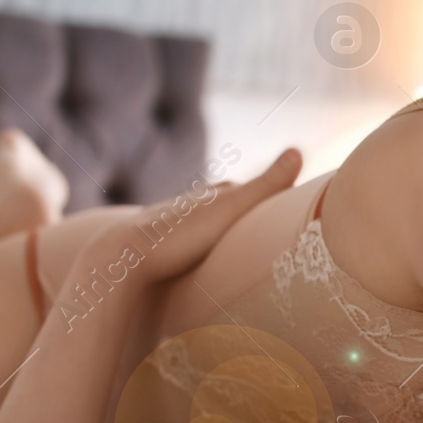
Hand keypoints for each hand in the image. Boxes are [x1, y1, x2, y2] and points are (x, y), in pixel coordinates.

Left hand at [85, 149, 302, 286]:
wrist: (122, 259)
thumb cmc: (181, 233)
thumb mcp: (232, 207)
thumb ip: (266, 185)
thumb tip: (299, 150)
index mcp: (205, 197)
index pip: (235, 189)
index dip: (255, 194)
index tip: (273, 201)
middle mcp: (184, 210)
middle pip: (212, 208)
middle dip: (230, 214)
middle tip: (249, 223)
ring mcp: (164, 233)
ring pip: (192, 231)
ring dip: (207, 237)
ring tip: (222, 250)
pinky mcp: (151, 260)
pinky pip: (177, 257)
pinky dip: (189, 259)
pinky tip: (191, 272)